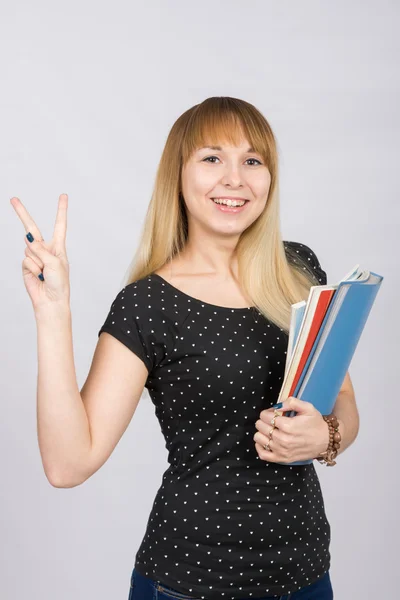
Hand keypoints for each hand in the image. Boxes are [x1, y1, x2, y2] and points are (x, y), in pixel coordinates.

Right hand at [10, 194, 70, 311]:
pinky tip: (39, 276)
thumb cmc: (59, 283)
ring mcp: (34, 257)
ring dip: (38, 262)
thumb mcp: (56, 262)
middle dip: (21, 213)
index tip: (63, 195)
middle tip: (13, 198)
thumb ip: (42, 249)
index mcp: (58, 246)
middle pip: (32, 228)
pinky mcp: (26, 265)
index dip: (61, 210)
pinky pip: (26, 259)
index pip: (59, 224)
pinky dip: (33, 268)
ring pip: (29, 248)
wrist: (51, 301)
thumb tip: (28, 238)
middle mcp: (45, 249)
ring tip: (45, 273)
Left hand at [253, 396, 329, 462]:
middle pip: (260, 426)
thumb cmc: (316, 423)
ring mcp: (281, 451)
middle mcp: (283, 439)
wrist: (325, 441)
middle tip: (273, 420)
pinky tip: (266, 440)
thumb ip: (291, 402)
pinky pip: (263, 454)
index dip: (267, 412)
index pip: (265, 416)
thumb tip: (276, 406)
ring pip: (259, 438)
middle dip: (264, 421)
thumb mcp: (307, 407)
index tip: (274, 413)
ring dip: (262, 432)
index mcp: (288, 426)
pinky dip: (260, 446)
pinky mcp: (282, 459)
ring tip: (271, 429)